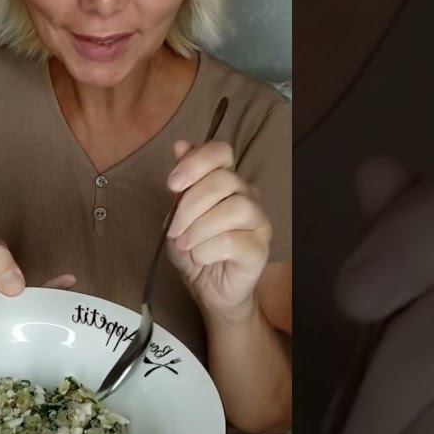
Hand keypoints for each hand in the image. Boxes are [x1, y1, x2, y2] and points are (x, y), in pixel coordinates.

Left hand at [165, 139, 271, 320]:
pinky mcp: (260, 249)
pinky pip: (234, 240)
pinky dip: (207, 249)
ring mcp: (258, 222)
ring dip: (199, 228)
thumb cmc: (193, 248)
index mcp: (226, 181)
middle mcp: (247, 195)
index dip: (196, 162)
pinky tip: (199, 258)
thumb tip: (180, 144)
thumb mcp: (177, 214)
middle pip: (224, 181)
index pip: (221, 152)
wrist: (206, 289)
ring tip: (185, 245)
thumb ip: (182, 182)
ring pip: (234, 208)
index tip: (172, 185)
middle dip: (190, 205)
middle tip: (174, 231)